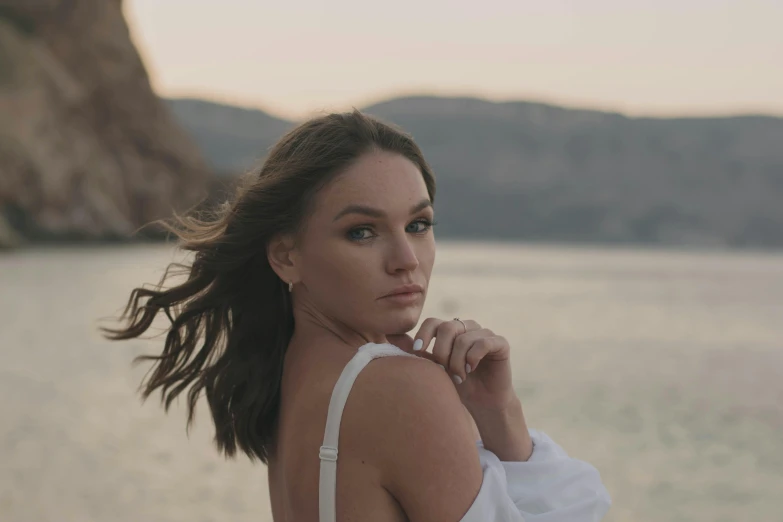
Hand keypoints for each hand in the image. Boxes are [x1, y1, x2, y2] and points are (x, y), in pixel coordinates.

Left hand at [388, 318, 516, 411]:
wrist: (481, 402)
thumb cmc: (454, 384)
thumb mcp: (431, 368)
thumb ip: (414, 351)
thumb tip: (388, 334)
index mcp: (449, 330)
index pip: (433, 322)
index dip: (423, 335)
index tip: (417, 352)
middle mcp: (467, 327)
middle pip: (447, 327)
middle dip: (441, 351)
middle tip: (442, 371)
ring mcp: (484, 333)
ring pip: (464, 338)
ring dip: (457, 360)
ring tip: (458, 377)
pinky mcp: (500, 343)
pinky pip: (483, 342)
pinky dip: (472, 357)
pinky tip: (470, 370)